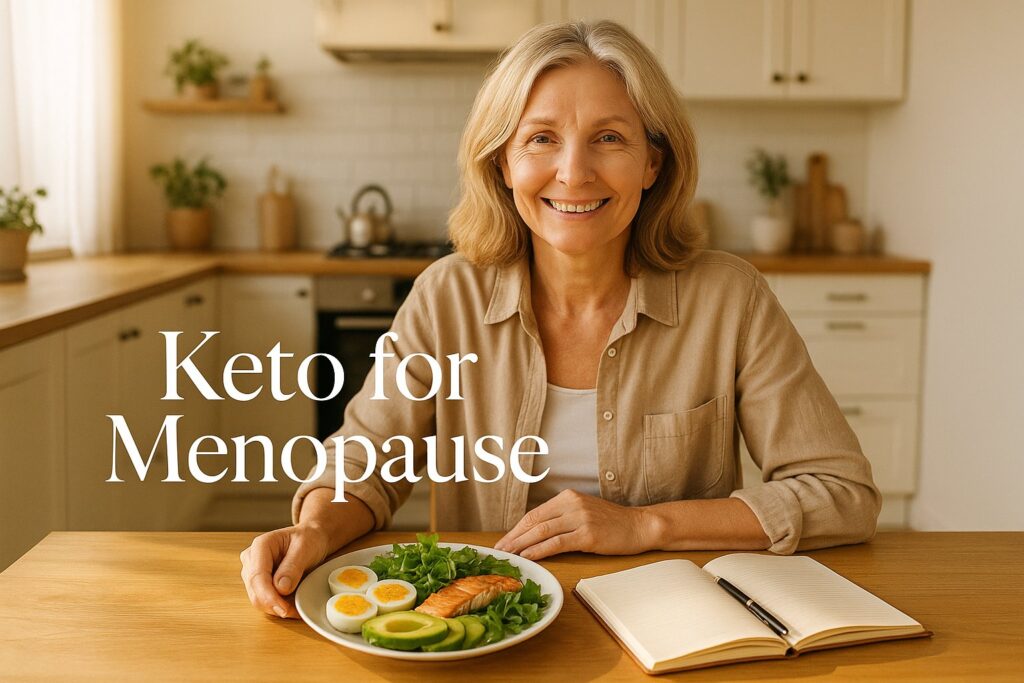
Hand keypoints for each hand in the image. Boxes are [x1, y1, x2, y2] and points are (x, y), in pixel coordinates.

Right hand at [240, 523, 329, 618]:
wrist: (311, 538)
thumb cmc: (308, 539)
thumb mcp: (305, 548)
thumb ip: (293, 566)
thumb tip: (280, 588)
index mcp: (261, 545)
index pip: (257, 576)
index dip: (268, 596)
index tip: (283, 609)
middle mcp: (252, 559)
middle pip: (255, 590)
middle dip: (273, 605)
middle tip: (295, 613)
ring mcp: (253, 572)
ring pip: (257, 599)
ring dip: (276, 608)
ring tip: (296, 609)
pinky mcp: (259, 583)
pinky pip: (264, 600)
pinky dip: (277, 607)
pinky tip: (292, 606)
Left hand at [494, 489, 654, 560]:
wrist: (639, 525)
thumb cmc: (611, 523)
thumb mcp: (583, 512)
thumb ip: (561, 518)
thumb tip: (534, 534)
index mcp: (567, 497)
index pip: (534, 514)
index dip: (516, 529)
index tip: (503, 541)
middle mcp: (571, 504)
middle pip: (534, 522)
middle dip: (513, 538)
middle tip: (499, 551)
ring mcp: (580, 518)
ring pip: (542, 532)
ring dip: (521, 545)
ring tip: (508, 556)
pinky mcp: (588, 535)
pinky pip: (557, 543)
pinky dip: (539, 551)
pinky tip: (528, 557)